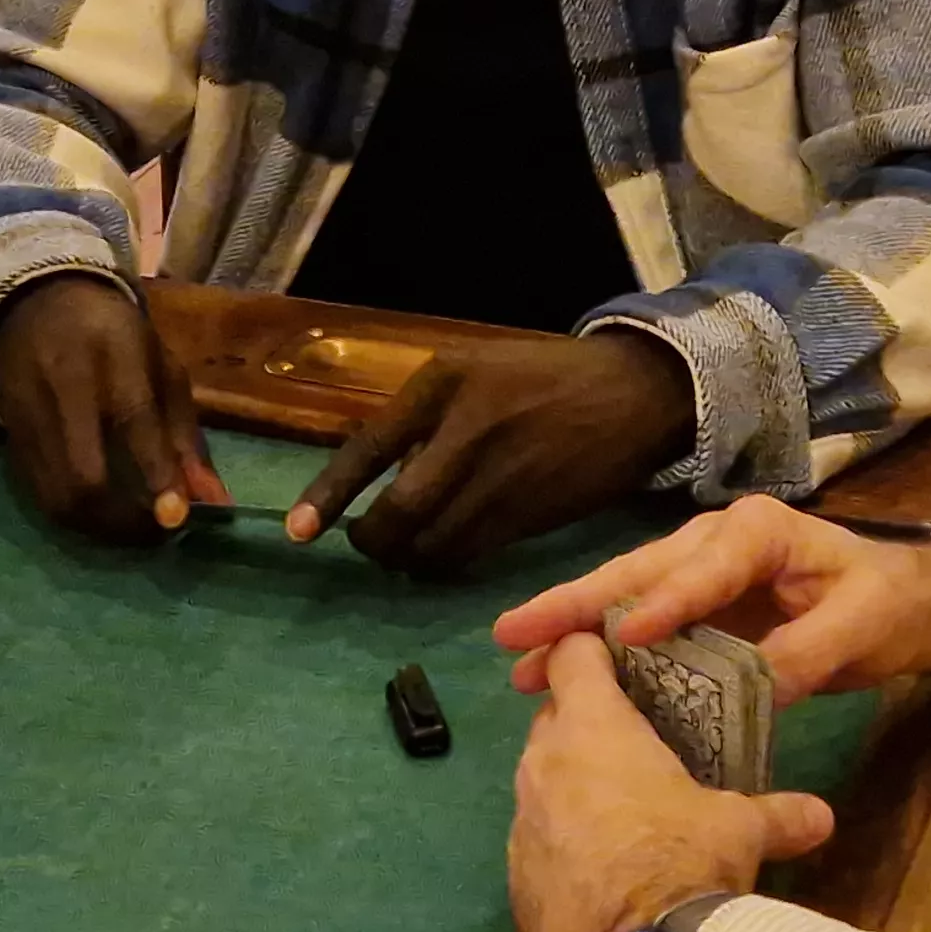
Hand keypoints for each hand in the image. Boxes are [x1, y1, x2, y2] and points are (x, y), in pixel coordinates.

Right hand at [0, 272, 226, 542]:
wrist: (38, 302)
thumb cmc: (115, 337)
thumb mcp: (163, 369)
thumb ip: (187, 438)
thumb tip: (214, 504)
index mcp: (114, 350)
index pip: (133, 419)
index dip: (156, 473)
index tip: (176, 519)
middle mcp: (63, 382)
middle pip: (83, 474)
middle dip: (122, 521)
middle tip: (156, 533)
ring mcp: (27, 412)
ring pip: (56, 496)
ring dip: (98, 528)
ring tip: (131, 531)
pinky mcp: (7, 435)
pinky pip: (37, 494)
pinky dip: (71, 516)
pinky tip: (97, 515)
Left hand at [286, 334, 696, 577]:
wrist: (632, 394)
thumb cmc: (544, 378)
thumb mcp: (477, 370)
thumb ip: (429, 417)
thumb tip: (386, 477)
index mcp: (445, 383)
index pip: (369, 447)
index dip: (328, 494)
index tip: (298, 531)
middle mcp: (468, 431)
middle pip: (400, 511)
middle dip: (372, 541)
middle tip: (365, 544)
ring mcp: (502, 478)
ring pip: (433, 542)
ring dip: (407, 557)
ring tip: (403, 551)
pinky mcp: (531, 516)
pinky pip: (470, 554)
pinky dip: (445, 562)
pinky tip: (443, 553)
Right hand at [495, 499, 930, 700]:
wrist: (899, 604)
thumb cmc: (882, 606)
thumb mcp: (857, 629)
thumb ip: (805, 653)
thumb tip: (753, 686)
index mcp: (756, 532)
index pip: (703, 568)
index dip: (666, 602)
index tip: (629, 634)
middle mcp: (714, 540)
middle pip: (638, 572)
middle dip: (577, 605)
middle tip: (516, 633)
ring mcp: (697, 570)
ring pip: (625, 594)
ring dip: (572, 626)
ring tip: (518, 659)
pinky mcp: (692, 604)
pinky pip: (638, 621)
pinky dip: (597, 644)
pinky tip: (558, 670)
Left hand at [508, 634, 834, 931]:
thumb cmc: (683, 862)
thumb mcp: (742, 831)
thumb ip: (780, 814)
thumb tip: (821, 815)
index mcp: (593, 727)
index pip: (571, 654)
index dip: (590, 650)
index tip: (615, 659)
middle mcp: (543, 762)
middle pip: (555, 716)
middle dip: (587, 721)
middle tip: (636, 744)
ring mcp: (521, 820)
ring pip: (541, 780)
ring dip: (573, 785)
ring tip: (624, 813)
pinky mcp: (515, 876)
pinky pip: (538, 840)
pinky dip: (564, 844)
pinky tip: (602, 871)